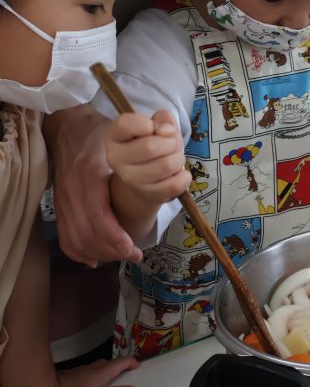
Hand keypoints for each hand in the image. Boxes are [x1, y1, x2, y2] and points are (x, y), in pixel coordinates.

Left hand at [16, 357, 138, 386]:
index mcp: (100, 374)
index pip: (120, 363)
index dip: (130, 362)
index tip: (137, 365)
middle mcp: (89, 371)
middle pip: (106, 364)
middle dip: (115, 368)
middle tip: (120, 376)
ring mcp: (75, 374)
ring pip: (92, 370)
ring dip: (99, 374)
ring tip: (101, 385)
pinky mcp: (63, 379)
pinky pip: (79, 377)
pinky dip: (85, 381)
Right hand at [47, 107, 141, 265]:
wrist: (67, 128)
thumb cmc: (100, 133)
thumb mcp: (123, 135)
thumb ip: (148, 147)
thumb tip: (174, 162)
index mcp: (89, 174)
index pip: (98, 215)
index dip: (115, 237)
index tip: (133, 248)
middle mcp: (71, 190)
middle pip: (86, 233)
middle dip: (111, 249)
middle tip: (135, 255)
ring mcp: (61, 200)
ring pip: (74, 238)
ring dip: (98, 252)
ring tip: (122, 256)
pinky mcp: (57, 206)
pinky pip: (64, 236)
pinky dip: (78, 251)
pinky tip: (94, 259)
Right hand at [106, 110, 189, 204]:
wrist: (147, 179)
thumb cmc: (154, 145)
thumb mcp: (157, 125)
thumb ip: (163, 119)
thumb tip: (167, 129)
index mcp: (115, 136)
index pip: (126, 123)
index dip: (148, 123)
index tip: (155, 129)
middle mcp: (116, 158)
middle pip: (151, 146)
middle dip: (171, 143)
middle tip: (171, 146)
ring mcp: (130, 179)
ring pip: (167, 165)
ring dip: (179, 159)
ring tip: (174, 159)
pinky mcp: (147, 194)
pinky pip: (176, 184)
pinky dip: (184, 177)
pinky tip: (178, 174)